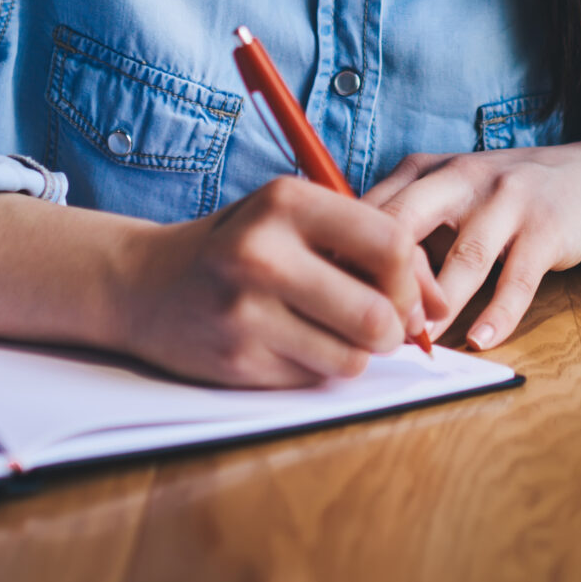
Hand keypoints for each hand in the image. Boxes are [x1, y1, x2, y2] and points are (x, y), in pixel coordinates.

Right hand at [113, 176, 446, 387]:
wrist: (143, 284)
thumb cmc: (238, 247)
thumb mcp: (295, 221)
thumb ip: (367, 246)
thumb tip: (438, 302)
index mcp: (286, 201)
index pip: (390, 243)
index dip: (413, 279)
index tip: (406, 294)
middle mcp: (263, 253)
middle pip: (378, 314)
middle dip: (393, 329)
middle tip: (378, 325)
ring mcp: (245, 312)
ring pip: (353, 358)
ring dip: (355, 354)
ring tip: (329, 333)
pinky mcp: (236, 360)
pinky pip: (313, 380)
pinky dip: (315, 369)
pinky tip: (287, 344)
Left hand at [363, 140, 580, 350]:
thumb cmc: (498, 196)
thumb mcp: (443, 193)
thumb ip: (400, 226)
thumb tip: (342, 280)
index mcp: (425, 169)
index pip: (372, 211)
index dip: (348, 259)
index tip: (333, 302)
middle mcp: (462, 178)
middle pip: (406, 224)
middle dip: (387, 281)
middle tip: (373, 328)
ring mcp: (507, 201)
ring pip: (464, 258)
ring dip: (439, 306)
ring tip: (420, 342)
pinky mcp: (546, 230)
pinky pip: (518, 279)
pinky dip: (499, 314)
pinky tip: (481, 340)